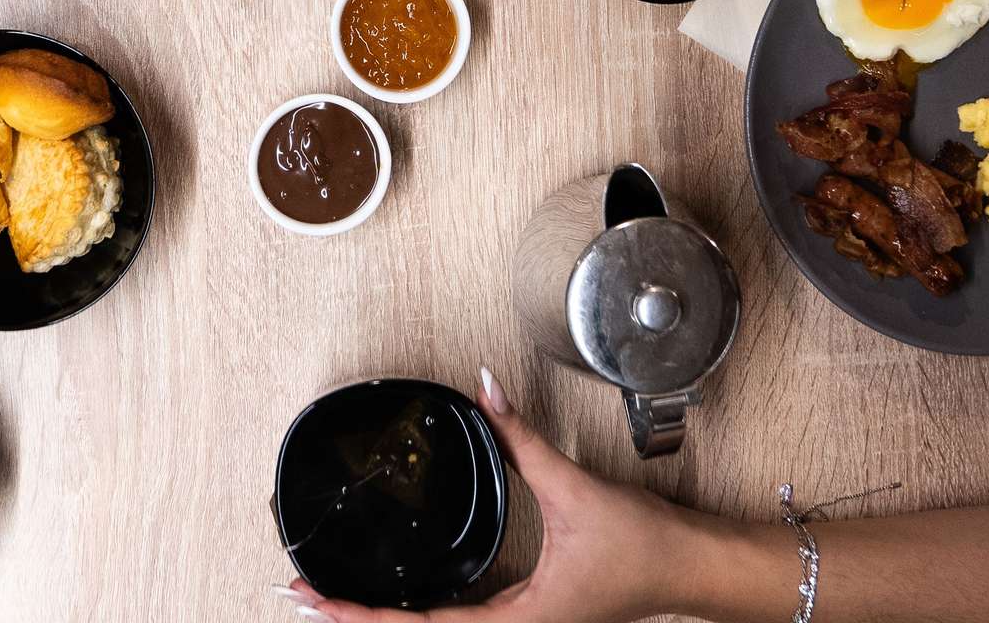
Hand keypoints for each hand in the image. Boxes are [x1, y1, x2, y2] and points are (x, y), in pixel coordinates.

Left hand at [278, 369, 690, 622]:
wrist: (691, 571)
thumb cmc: (643, 546)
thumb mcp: (571, 487)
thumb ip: (522, 439)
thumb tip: (488, 389)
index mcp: (516, 621)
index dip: (358, 615)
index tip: (310, 598)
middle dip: (353, 617)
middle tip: (297, 594)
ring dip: (380, 616)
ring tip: (328, 599)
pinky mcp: (526, 615)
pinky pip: (456, 621)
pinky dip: (414, 611)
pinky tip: (393, 598)